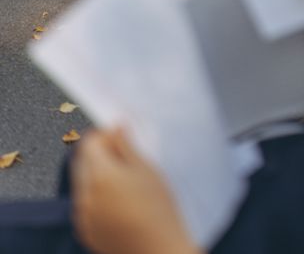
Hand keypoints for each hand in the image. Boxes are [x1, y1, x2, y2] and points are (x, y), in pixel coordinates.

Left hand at [72, 128, 201, 253]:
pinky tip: (120, 201)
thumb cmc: (157, 208)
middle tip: (123, 155)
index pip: (89, 142)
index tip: (120, 135)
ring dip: (96, 174)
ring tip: (124, 181)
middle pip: (81, 161)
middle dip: (98, 153)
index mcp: (100, 175)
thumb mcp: (146, 168)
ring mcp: (83, 215)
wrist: (158, 249)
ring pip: (82, 182)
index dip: (104, 134)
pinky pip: (85, 204)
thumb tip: (116, 126)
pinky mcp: (86, 231)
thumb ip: (126, 144)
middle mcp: (85, 194)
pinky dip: (96, 196)